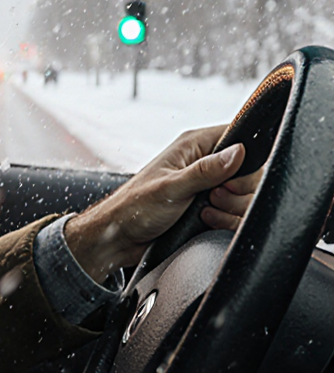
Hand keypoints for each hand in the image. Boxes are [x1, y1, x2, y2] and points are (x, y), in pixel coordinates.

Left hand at [65, 125, 249, 282]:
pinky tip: (206, 221)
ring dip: (232, 208)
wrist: (121, 238)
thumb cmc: (135, 207)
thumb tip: (239, 151)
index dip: (246, 156)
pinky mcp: (212, 208)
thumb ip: (206, 171)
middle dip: (238, 190)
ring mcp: (209, 186)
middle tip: (213, 196)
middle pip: (252, 171)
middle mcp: (204, 163)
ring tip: (205, 211)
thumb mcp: (172, 187)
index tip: (232, 177)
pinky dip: (228, 220)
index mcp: (193, 146)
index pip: (238, 135)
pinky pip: (238, 213)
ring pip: (247, 195)